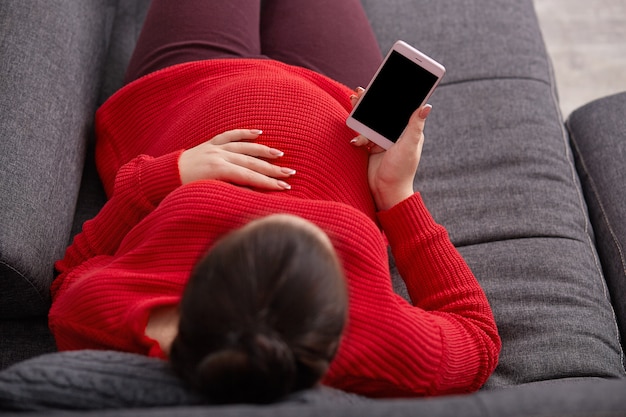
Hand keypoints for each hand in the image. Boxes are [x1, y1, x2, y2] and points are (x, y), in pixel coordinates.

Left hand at [178, 129, 294, 189]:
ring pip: (244, 147)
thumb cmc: (180, 191)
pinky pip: (230, 135)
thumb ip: (225, 194)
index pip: (249, 176)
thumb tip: (248, 199)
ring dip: (264, 150)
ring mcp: (214, 148)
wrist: (161, 177)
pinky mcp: (209, 143)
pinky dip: (244, 133)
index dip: (268, 183)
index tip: (284, 188)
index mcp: (217, 170)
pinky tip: (258, 132)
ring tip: (280, 155)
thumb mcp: (203, 195)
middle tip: (290, 174)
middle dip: (272, 169)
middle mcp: (218, 156)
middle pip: (251, 162)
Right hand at [349, 90, 431, 209]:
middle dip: (371, 101)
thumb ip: (415, 125)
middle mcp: (394, 133)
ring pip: (370, 121)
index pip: (401, 108)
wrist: (386, 193)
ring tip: (353, 100)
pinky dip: (357, 133)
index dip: (393, 95)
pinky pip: (361, 134)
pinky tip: (355, 139)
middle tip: (362, 90)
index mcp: (407, 130)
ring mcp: (381, 140)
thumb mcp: (409, 146)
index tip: (386, 82)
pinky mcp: (370, 147)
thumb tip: (426, 105)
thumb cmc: (402, 171)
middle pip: (382, 112)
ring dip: (361, 112)